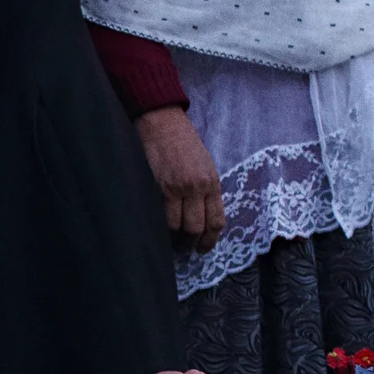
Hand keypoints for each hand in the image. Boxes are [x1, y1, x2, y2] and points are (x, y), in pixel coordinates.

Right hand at [135, 107, 223, 252]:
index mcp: (211, 182)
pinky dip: (159, 225)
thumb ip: (205, 190)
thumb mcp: (204, 166)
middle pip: (196, 228)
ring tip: (170, 238)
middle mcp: (196, 187)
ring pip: (177, 225)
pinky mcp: (157, 186)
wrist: (163, 124)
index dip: (210, 240)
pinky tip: (158, 227)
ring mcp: (176, 188)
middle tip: (184, 246)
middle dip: (190, 242)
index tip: (203, 248)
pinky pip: (160, 215)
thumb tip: (201, 216)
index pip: (216, 220)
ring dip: (173, 236)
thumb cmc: (183, 143)